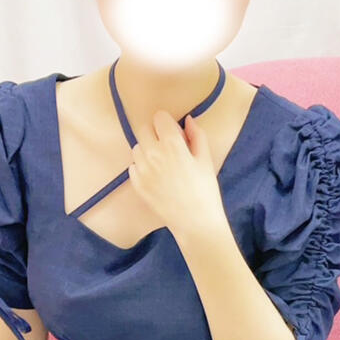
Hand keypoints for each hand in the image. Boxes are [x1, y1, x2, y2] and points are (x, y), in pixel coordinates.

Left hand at [127, 110, 223, 236]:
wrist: (195, 222)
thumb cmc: (205, 189)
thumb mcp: (206, 159)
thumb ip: (196, 135)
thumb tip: (188, 120)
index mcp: (172, 144)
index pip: (159, 117)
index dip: (168, 123)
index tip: (175, 133)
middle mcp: (153, 154)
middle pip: (144, 129)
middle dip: (155, 133)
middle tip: (168, 147)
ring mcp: (142, 170)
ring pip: (137, 147)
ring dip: (147, 149)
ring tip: (162, 163)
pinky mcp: (136, 184)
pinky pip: (133, 165)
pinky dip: (142, 166)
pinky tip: (156, 176)